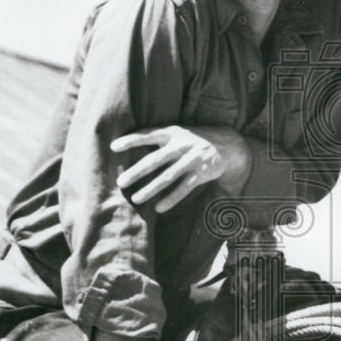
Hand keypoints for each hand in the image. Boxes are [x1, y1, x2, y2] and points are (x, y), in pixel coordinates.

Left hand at [112, 125, 251, 212]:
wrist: (226, 146)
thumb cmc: (191, 141)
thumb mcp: (177, 134)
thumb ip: (157, 140)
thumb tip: (127, 149)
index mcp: (172, 132)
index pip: (148, 135)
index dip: (131, 140)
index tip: (113, 147)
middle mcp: (181, 145)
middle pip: (155, 159)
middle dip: (137, 171)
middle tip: (120, 182)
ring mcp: (191, 160)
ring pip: (168, 177)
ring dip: (151, 189)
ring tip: (136, 198)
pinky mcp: (200, 174)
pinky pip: (184, 189)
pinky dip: (171, 199)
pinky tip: (158, 208)